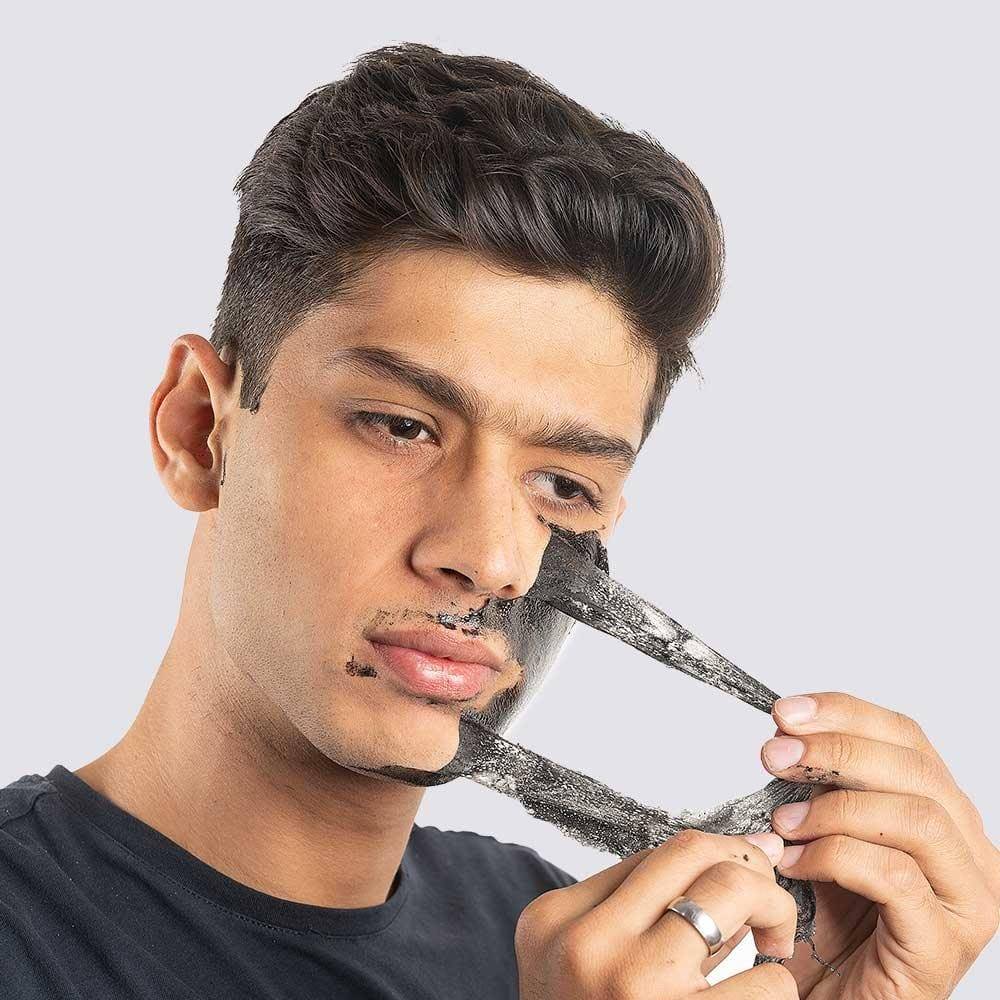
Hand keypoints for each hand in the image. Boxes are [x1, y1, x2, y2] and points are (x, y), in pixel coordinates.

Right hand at [516, 828, 799, 997]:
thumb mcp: (577, 965)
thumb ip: (631, 913)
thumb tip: (734, 856)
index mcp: (554, 921)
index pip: (654, 854)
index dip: (713, 856)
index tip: (744, 870)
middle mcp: (587, 944)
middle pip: (693, 854)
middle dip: (750, 865)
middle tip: (769, 901)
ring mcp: (632, 986)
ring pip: (732, 893)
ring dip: (774, 912)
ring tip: (776, 947)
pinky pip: (765, 983)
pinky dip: (779, 987)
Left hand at [760, 691, 999, 997]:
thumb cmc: (823, 928)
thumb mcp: (818, 839)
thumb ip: (815, 790)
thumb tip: (784, 737)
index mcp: (942, 815)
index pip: (908, 740)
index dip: (846, 714)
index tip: (786, 711)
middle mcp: (968, 854)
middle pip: (917, 770)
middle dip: (837, 750)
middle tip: (774, 754)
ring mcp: (965, 902)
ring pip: (917, 818)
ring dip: (836, 807)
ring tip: (783, 821)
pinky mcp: (943, 947)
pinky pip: (896, 877)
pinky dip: (834, 857)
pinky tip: (792, 863)